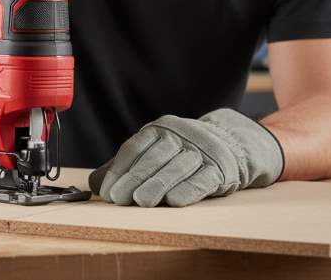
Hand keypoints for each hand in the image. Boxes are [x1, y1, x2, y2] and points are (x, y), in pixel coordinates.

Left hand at [89, 109, 283, 207]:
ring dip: (157, 186)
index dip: (119, 169)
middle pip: (153, 158)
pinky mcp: (221, 167)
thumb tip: (95, 183)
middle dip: (134, 179)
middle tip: (118, 199)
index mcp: (160, 129)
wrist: (234, 144)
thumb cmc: (185, 152)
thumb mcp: (157, 151)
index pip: (135, 147)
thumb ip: (128, 166)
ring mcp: (202, 150)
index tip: (107, 190)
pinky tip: (174, 201)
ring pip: (176, 168)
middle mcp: (180, 136)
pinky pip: (203, 179)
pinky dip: (188, 190)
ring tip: (140, 202)